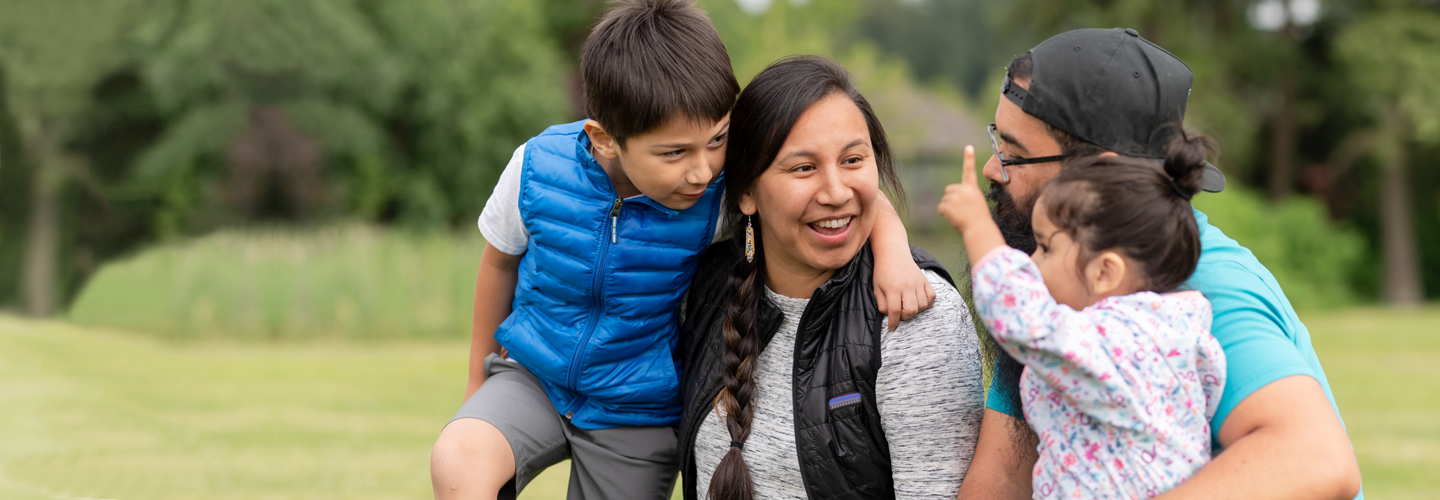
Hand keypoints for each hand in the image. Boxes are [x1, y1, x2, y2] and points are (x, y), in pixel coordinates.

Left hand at [874, 255, 936, 330]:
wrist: (893, 254)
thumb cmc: (882, 272)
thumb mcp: (876, 288)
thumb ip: (882, 304)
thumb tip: (890, 316)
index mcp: (892, 288)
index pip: (895, 310)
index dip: (893, 322)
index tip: (892, 327)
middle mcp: (907, 286)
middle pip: (911, 310)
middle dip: (905, 316)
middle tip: (899, 313)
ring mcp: (917, 283)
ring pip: (922, 305)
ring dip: (915, 310)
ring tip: (908, 305)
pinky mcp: (924, 280)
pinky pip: (931, 296)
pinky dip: (927, 302)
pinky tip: (918, 301)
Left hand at [939, 146, 1006, 267]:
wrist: (978, 229)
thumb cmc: (980, 220)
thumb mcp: (976, 205)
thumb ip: (966, 198)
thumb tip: (955, 201)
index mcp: (972, 189)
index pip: (970, 170)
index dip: (969, 158)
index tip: (968, 147)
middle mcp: (963, 189)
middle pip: (949, 190)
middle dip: (951, 198)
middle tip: (962, 209)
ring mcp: (954, 196)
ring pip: (945, 200)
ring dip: (949, 208)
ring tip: (961, 216)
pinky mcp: (947, 204)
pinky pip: (941, 208)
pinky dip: (945, 214)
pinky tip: (955, 218)